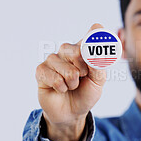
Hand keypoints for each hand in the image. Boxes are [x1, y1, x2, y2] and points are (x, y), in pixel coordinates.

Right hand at [35, 24, 105, 140]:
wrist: (72, 112)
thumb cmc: (86, 93)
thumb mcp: (98, 81)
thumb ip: (98, 65)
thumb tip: (95, 51)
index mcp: (84, 50)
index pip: (91, 34)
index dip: (94, 33)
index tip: (97, 28)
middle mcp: (67, 51)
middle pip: (76, 51)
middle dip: (83, 69)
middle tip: (82, 77)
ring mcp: (53, 60)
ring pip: (66, 68)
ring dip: (72, 82)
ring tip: (71, 86)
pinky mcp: (41, 71)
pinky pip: (53, 76)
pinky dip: (60, 87)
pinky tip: (60, 89)